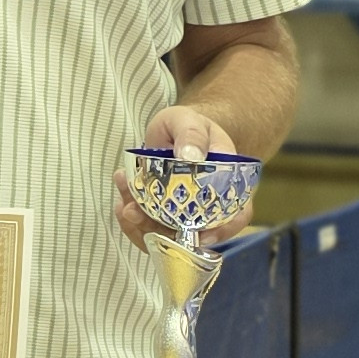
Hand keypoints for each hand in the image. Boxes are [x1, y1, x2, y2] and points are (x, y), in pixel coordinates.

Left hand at [113, 108, 258, 246]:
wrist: (172, 132)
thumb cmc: (186, 127)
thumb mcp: (188, 121)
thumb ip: (191, 133)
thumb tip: (191, 155)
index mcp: (227, 187)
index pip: (236, 217)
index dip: (220, 232)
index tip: (195, 234)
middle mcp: (208, 208)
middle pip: (192, 235)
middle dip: (159, 229)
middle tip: (130, 210)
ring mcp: (184, 217)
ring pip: (166, 236)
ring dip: (140, 224)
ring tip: (123, 199)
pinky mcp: (162, 219)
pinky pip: (148, 230)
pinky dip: (132, 220)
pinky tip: (122, 200)